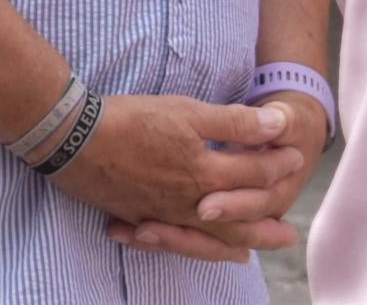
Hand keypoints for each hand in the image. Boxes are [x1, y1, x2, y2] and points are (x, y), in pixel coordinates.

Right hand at [53, 95, 306, 263]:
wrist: (70, 137)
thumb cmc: (130, 120)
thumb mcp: (185, 112)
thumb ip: (234, 123)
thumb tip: (279, 124)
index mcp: (207, 174)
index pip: (254, 173)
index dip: (278, 163)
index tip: (296, 157)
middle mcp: (190, 203)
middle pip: (239, 221)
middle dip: (265, 227)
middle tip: (288, 236)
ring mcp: (163, 214)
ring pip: (208, 239)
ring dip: (232, 245)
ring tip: (248, 254)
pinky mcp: (137, 216)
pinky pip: (173, 240)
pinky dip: (190, 248)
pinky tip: (192, 247)